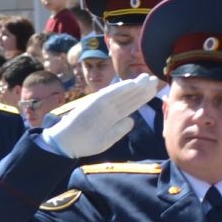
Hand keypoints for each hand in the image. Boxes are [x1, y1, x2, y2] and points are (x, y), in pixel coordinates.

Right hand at [41, 74, 159, 158]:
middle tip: (154, 79)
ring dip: (134, 86)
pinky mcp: (93, 104)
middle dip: (142, 89)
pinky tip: (131, 83)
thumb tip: (131, 120)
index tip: (154, 90)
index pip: (130, 104)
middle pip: (129, 97)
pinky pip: (109, 95)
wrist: (66, 144)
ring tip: (147, 78)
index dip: (142, 97)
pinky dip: (120, 89)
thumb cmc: (85, 141)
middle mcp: (109, 108)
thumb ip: (119, 130)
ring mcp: (101, 105)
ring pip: (122, 94)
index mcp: (112, 115)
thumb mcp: (107, 138)